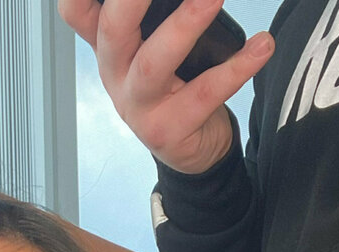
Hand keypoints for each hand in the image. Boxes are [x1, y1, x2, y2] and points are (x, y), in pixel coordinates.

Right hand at [58, 0, 273, 173]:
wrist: (191, 150)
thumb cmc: (172, 89)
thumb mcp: (151, 50)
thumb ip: (149, 17)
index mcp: (108, 49)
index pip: (77, 13)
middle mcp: (116, 76)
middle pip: (112, 29)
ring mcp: (139, 108)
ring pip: (154, 63)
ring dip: (186, 25)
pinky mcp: (170, 131)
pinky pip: (206, 94)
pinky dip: (237, 68)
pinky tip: (261, 46)